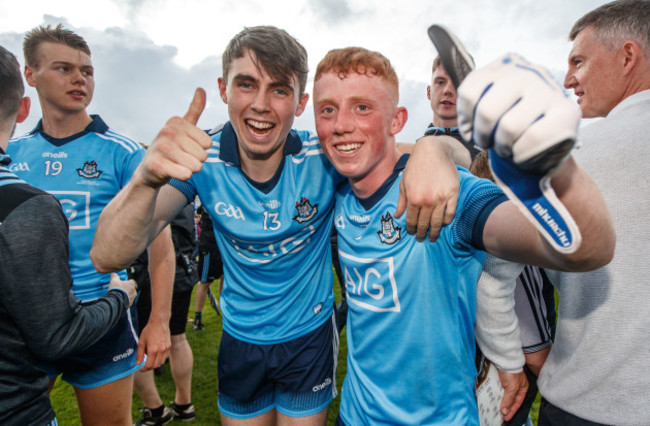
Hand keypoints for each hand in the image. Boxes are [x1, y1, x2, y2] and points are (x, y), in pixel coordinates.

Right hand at [107, 272, 136, 305]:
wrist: (116, 301)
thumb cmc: (116, 289)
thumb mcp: (114, 280)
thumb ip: (114, 276)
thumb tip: (113, 274)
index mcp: (132, 284)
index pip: (131, 281)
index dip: (126, 282)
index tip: (121, 283)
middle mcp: (134, 291)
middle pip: (130, 289)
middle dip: (125, 289)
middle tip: (119, 290)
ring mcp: (133, 298)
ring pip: (129, 295)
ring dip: (125, 295)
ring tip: (118, 296)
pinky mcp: (130, 304)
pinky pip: (127, 301)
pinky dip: (124, 300)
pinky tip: (119, 300)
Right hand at [137, 88, 213, 187]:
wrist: (149, 170)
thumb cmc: (172, 148)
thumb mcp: (183, 127)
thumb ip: (194, 109)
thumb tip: (201, 88)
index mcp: (176, 121)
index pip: (208, 142)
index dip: (201, 149)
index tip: (187, 148)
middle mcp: (167, 131)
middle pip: (202, 155)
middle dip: (195, 161)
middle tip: (181, 158)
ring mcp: (160, 148)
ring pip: (195, 166)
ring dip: (189, 169)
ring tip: (177, 164)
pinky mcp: (156, 165)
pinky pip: (185, 174)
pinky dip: (183, 176)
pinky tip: (172, 172)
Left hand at [137, 317, 170, 370]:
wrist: (159, 322)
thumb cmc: (149, 330)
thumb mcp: (141, 342)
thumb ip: (139, 354)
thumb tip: (138, 363)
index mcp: (153, 350)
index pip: (149, 366)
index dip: (143, 369)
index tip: (140, 368)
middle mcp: (161, 351)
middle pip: (155, 366)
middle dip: (149, 367)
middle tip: (144, 365)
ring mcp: (166, 349)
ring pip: (161, 363)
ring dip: (155, 363)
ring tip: (150, 360)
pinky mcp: (169, 347)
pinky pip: (165, 357)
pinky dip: (160, 359)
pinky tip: (156, 354)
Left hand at [395, 137, 460, 241]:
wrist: (433, 151)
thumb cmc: (416, 166)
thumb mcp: (404, 183)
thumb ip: (401, 201)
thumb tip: (397, 215)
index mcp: (413, 198)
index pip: (411, 220)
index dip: (411, 229)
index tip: (411, 233)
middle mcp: (427, 201)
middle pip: (424, 224)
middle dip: (421, 234)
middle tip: (421, 239)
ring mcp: (441, 198)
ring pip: (438, 222)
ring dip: (435, 232)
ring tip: (433, 237)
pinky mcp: (453, 194)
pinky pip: (450, 213)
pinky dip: (447, 221)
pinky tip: (444, 223)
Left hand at [457, 54, 580, 174]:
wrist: (546, 149)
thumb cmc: (510, 128)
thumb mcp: (490, 106)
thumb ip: (471, 95)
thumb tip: (446, 65)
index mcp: (506, 66)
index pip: (469, 90)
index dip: (465, 119)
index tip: (471, 131)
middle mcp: (529, 71)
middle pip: (487, 110)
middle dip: (483, 136)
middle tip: (489, 143)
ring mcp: (550, 90)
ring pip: (509, 127)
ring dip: (503, 147)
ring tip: (508, 147)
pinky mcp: (567, 113)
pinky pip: (531, 139)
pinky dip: (522, 155)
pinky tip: (524, 153)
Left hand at [497, 369, 528, 420]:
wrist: (503, 359)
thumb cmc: (511, 372)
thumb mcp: (512, 388)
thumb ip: (508, 400)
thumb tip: (504, 411)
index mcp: (522, 389)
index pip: (517, 403)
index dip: (511, 411)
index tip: (506, 418)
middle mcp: (516, 387)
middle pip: (511, 400)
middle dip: (506, 408)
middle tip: (500, 416)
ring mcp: (507, 383)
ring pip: (504, 396)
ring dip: (500, 403)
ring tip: (496, 410)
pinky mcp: (500, 380)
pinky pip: (498, 391)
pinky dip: (496, 396)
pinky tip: (493, 400)